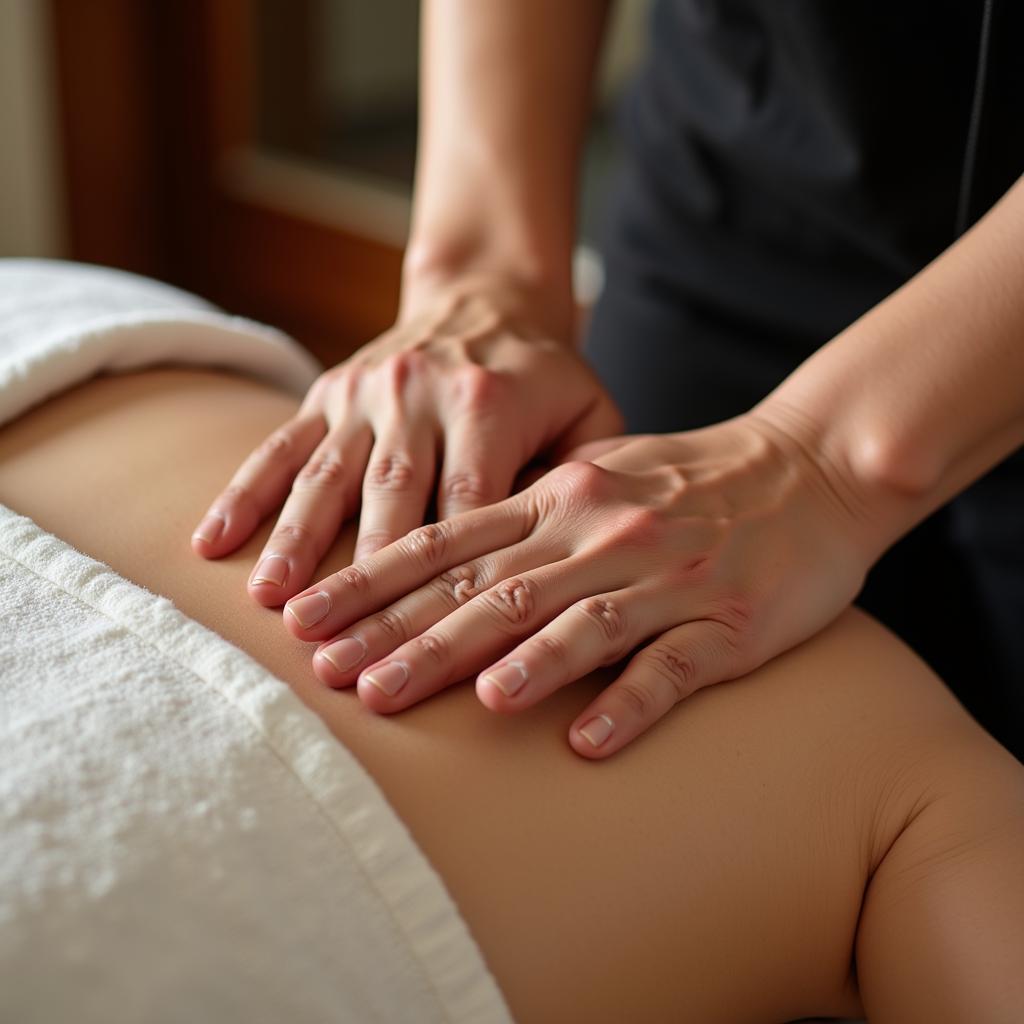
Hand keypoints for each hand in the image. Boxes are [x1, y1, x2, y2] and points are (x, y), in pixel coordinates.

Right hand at [190, 279, 622, 602]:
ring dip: (295, 541)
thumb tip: (571, 558)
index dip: (449, 575)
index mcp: (488, 402)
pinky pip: (280, 446)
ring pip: (326, 476)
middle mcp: (419, 394)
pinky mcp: (327, 392)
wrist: (485, 297)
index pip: (468, 503)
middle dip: (368, 575)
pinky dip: (245, 494)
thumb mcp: (590, 411)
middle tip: (345, 642)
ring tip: (272, 602)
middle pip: (391, 497)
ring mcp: (366, 392)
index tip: (432, 639)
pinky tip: (212, 543)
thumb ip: (586, 477)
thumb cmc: (544, 374)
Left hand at [281, 411, 876, 757]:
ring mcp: (665, 577)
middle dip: (403, 633)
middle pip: (489, 588)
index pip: (451, 542)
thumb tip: (446, 559)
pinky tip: (580, 742)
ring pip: (568, 622)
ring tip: (416, 702)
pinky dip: (624, 701)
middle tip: (333, 678)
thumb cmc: (693, 478)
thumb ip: (528, 509)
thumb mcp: (600, 470)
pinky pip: (671, 667)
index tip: (308, 620)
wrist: (813, 468)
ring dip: (489, 665)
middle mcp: (602, 532)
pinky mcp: (727, 623)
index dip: (374, 583)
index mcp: (564, 496)